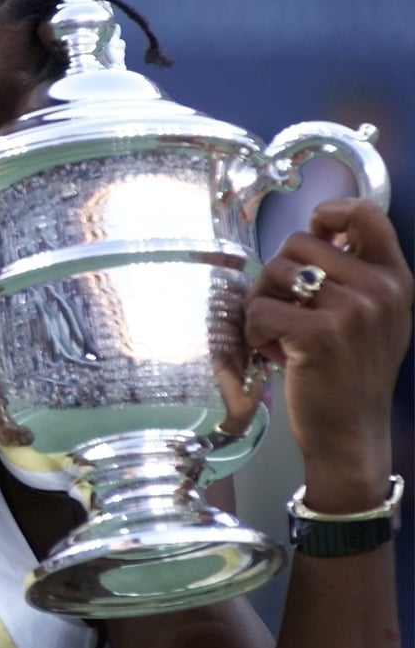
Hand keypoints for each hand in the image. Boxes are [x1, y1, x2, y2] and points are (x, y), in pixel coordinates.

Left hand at [244, 198, 412, 507]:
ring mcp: (352, 310)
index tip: (315, 233)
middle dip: (276, 274)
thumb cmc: (347, 374)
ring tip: (277, 335)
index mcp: (394, 279)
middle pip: (298, 243)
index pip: (366, 214)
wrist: (351, 434)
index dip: (329, 213)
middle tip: (280, 309)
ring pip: (274, 273)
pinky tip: (270, 352)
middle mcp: (379, 290)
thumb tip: (319, 229)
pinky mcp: (319, 334)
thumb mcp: (372, 317)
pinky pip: (260, 309)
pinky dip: (253, 331)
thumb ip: (353, 275)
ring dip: (261, 303)